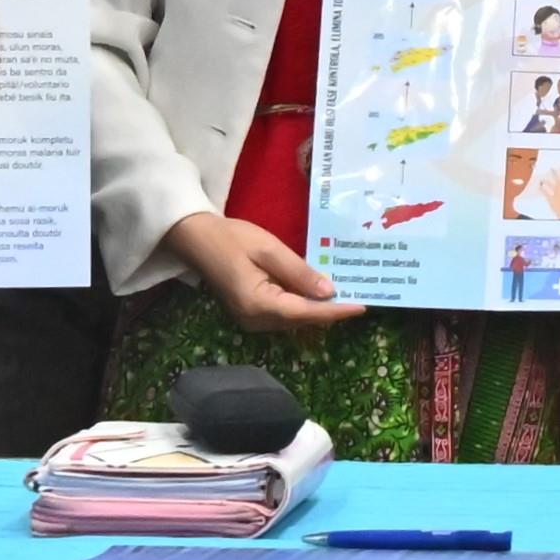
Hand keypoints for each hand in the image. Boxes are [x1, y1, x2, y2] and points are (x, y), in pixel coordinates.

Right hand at [159, 207, 365, 331]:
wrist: (198, 240)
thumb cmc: (232, 239)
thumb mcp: (270, 250)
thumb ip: (299, 272)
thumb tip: (329, 292)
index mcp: (259, 305)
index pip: (306, 313)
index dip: (336, 311)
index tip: (362, 307)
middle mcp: (256, 321)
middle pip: (302, 319)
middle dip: (331, 310)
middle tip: (362, 296)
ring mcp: (253, 320)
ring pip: (295, 318)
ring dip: (319, 308)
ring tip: (348, 294)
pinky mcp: (252, 313)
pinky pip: (285, 313)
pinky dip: (304, 304)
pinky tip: (320, 292)